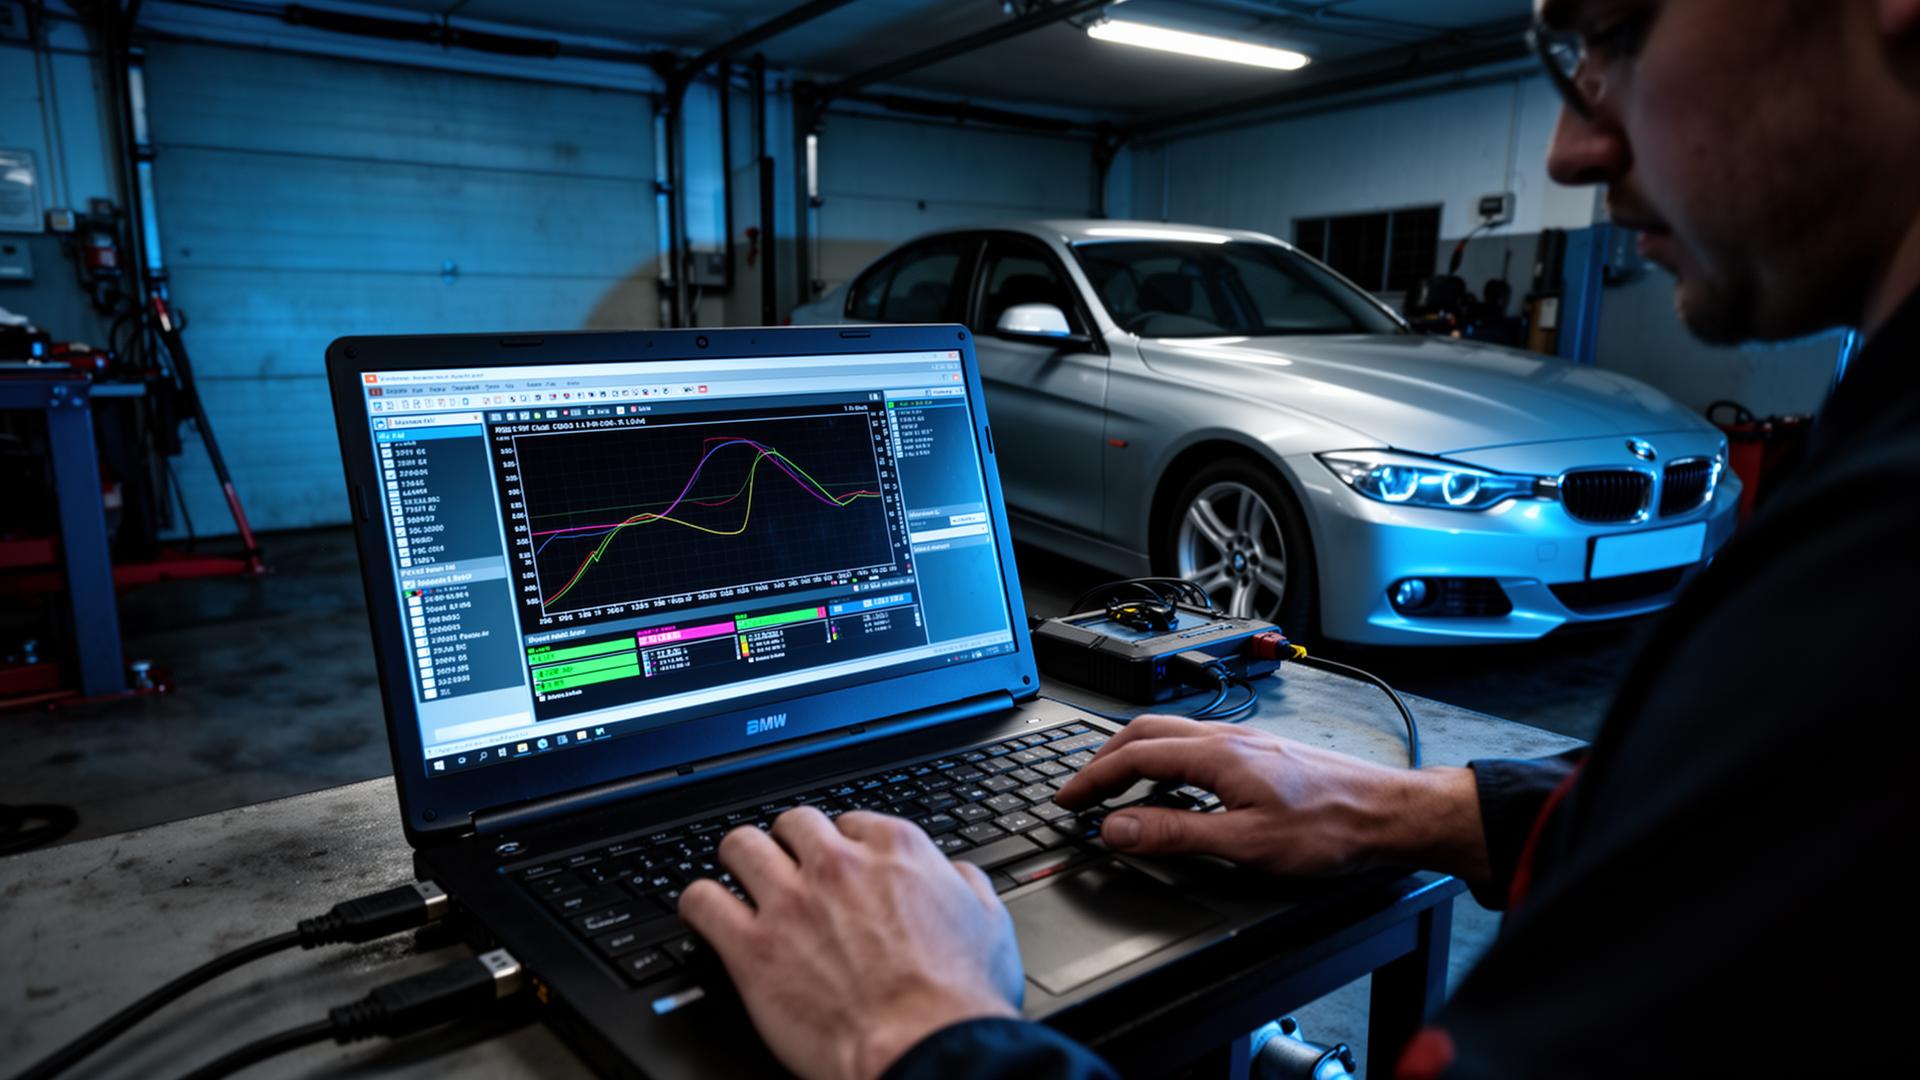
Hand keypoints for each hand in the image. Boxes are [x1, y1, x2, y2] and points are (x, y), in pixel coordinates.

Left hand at [678, 807, 1022, 1079]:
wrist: (926, 1048)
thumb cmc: (959, 999)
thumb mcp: (989, 924)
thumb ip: (965, 885)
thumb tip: (955, 875)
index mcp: (896, 850)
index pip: (850, 820)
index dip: (842, 844)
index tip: (839, 863)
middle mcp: (838, 864)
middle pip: (792, 823)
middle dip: (789, 843)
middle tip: (789, 868)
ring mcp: (790, 902)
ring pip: (739, 845)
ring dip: (739, 860)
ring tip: (740, 878)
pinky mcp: (752, 948)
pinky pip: (701, 901)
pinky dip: (700, 903)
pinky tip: (708, 913)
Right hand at [1052, 716, 1489, 885]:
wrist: (1388, 814)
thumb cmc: (1330, 828)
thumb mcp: (1244, 842)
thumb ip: (1174, 833)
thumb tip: (1117, 827)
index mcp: (1216, 755)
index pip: (1133, 756)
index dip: (1092, 778)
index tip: (1067, 799)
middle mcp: (1227, 738)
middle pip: (1145, 733)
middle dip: (1103, 760)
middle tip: (1079, 790)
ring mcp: (1245, 742)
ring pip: (1169, 735)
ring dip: (1131, 756)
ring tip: (1113, 787)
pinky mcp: (1260, 753)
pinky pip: (1193, 745)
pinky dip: (1162, 760)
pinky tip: (1170, 786)